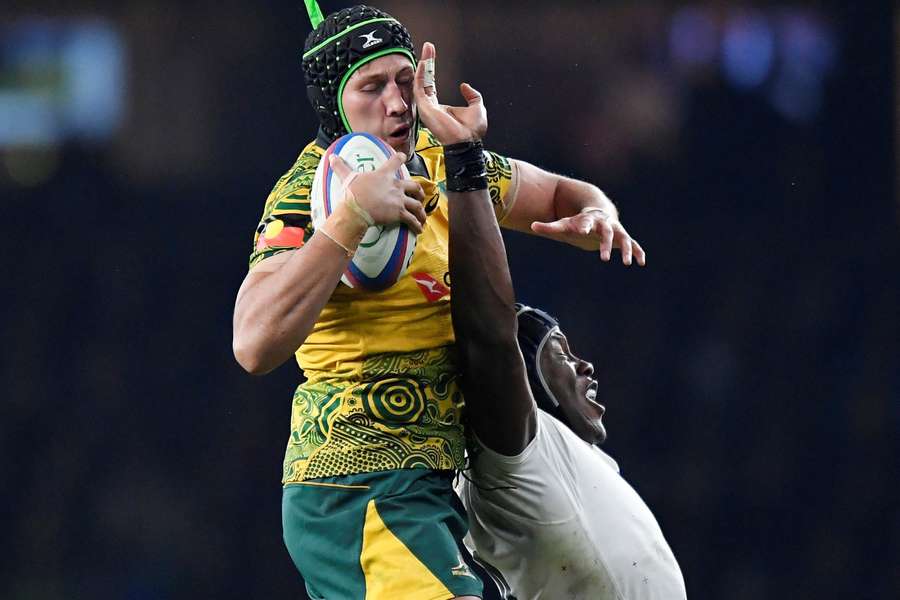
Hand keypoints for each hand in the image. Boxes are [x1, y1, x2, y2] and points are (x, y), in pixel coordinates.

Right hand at [329, 152, 426, 233]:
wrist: (357, 209)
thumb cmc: (353, 193)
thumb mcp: (347, 177)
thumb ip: (341, 166)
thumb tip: (331, 156)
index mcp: (385, 175)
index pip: (396, 161)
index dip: (400, 158)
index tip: (403, 157)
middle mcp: (395, 186)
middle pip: (414, 186)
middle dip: (419, 192)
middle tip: (420, 195)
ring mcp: (399, 200)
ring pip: (417, 205)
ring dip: (421, 212)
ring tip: (422, 218)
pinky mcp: (399, 213)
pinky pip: (412, 220)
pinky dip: (417, 225)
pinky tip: (419, 230)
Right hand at [413, 41, 486, 143]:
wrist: (468, 142)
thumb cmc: (471, 131)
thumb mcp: (477, 107)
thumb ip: (472, 95)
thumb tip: (464, 86)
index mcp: (439, 107)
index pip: (431, 84)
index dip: (431, 69)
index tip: (431, 55)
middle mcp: (430, 106)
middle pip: (425, 80)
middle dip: (427, 62)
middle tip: (428, 47)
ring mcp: (426, 107)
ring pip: (421, 81)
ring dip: (424, 65)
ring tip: (428, 49)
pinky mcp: (425, 108)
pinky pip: (420, 88)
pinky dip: (421, 75)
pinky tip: (425, 63)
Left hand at [531, 208, 646, 265]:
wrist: (598, 212)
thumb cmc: (579, 222)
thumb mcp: (564, 224)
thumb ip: (549, 227)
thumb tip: (532, 226)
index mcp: (589, 220)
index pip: (586, 222)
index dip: (584, 226)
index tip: (582, 230)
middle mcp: (605, 224)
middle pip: (607, 233)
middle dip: (606, 244)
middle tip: (603, 258)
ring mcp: (616, 230)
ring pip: (624, 239)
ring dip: (626, 250)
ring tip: (628, 263)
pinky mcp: (623, 237)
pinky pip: (633, 244)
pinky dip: (638, 252)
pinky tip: (642, 262)